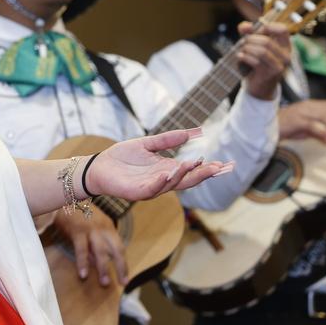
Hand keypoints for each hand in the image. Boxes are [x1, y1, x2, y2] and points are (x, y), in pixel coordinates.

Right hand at [53, 206, 127, 286]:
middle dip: (121, 267)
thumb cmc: (75, 211)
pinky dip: (83, 263)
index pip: (119, 247)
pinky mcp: (77, 231)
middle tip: (122, 282)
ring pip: (101, 251)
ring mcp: (91, 229)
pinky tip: (83, 274)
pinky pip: (82, 250)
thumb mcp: (89, 225)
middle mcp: (102, 228)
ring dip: (103, 268)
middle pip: (116, 250)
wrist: (63, 195)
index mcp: (108, 226)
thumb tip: (94, 262)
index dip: (123, 263)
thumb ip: (93, 243)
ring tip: (105, 283)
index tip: (125, 278)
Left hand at [84, 128, 231, 201]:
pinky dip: (161, 182)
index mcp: (166, 170)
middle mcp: (162, 181)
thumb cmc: (122, 157)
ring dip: (184, 174)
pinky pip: (152, 188)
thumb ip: (168, 140)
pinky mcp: (137, 192)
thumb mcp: (147, 144)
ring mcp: (151, 188)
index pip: (192, 171)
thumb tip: (193, 132)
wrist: (98, 167)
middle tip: (222, 168)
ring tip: (194, 163)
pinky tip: (168, 173)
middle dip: (205, 175)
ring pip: (172, 184)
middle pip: (189, 180)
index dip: (209, 168)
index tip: (227, 164)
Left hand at [237, 22, 291, 99]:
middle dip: (250, 40)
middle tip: (243, 43)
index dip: (267, 27)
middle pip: (267, 40)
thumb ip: (249, 32)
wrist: (259, 88)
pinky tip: (240, 57)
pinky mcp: (271, 74)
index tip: (255, 31)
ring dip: (247, 48)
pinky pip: (256, 61)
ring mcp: (280, 66)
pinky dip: (245, 57)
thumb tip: (245, 26)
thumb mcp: (253, 45)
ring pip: (262, 51)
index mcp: (285, 46)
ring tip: (242, 51)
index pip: (282, 29)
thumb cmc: (256, 64)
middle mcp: (286, 56)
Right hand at [278, 99, 325, 143]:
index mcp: (310, 105)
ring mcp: (302, 113)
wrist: (267, 128)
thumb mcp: (306, 127)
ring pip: (325, 116)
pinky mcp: (296, 121)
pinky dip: (324, 133)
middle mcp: (307, 106)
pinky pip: (315, 125)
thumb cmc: (287, 128)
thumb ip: (320, 129)